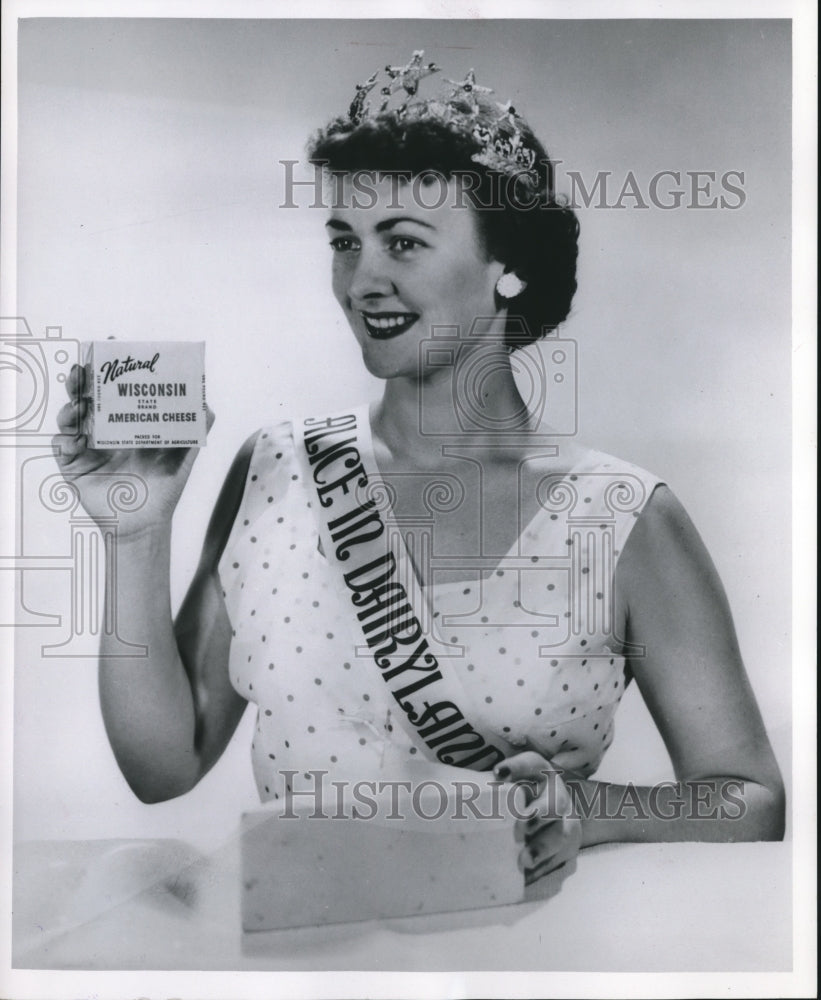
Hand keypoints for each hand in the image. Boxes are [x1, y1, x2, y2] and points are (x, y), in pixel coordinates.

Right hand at [52, 362, 214, 537]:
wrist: (145, 524)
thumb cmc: (163, 489)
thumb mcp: (182, 458)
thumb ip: (194, 432)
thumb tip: (208, 406)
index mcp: (128, 423)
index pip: (115, 390)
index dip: (110, 369)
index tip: (110, 346)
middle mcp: (104, 430)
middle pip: (87, 397)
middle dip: (81, 381)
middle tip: (83, 370)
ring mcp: (86, 447)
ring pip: (69, 418)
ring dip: (70, 406)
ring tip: (79, 406)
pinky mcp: (73, 465)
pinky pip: (61, 446)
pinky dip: (64, 439)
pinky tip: (75, 440)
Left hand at [496, 751, 582, 884]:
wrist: (554, 812)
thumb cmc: (517, 796)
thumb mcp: (509, 783)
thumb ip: (483, 786)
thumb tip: (438, 786)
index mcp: (539, 773)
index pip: (530, 764)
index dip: (517, 767)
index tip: (498, 774)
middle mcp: (556, 796)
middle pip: (555, 802)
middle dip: (540, 813)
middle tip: (523, 825)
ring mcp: (565, 823)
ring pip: (562, 833)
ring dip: (543, 846)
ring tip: (525, 860)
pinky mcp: (567, 848)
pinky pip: (559, 860)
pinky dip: (543, 869)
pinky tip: (526, 877)